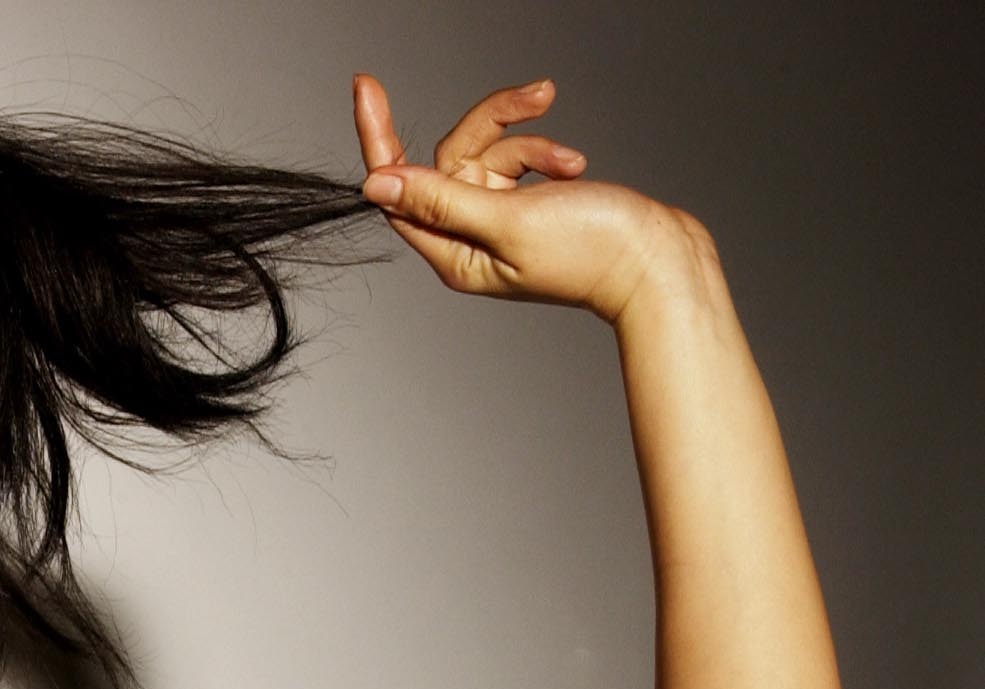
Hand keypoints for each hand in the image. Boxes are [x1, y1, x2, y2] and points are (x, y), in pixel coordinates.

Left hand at [352, 73, 697, 323]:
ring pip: (488, 153)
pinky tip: (575, 167)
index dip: (378, 137)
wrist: (659, 262)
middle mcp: (468, 238)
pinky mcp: (528, 205)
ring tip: (570, 162)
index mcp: (453, 253)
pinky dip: (546, 155)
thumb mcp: (509, 222)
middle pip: (451, 158)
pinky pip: (518, 162)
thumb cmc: (593, 254)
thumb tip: (377, 184)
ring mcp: (498, 220)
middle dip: (492, 121)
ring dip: (530, 142)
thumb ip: (443, 199)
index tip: (367, 88)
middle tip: (538, 95)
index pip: (396, 189)